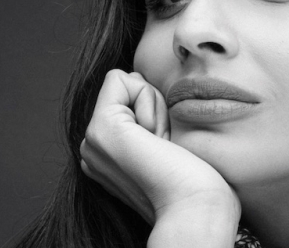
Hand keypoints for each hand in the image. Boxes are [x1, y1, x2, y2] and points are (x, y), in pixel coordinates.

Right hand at [79, 70, 239, 241]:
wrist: (196, 208)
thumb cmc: (194, 181)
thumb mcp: (167, 141)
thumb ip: (148, 119)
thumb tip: (139, 80)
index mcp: (108, 155)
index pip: (130, 97)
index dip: (158, 112)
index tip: (168, 148)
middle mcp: (93, 149)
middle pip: (128, 87)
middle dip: (156, 108)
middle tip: (166, 149)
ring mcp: (93, 141)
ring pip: (127, 83)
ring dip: (156, 109)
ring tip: (162, 149)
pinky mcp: (101, 130)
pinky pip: (121, 80)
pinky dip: (149, 102)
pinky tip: (156, 139)